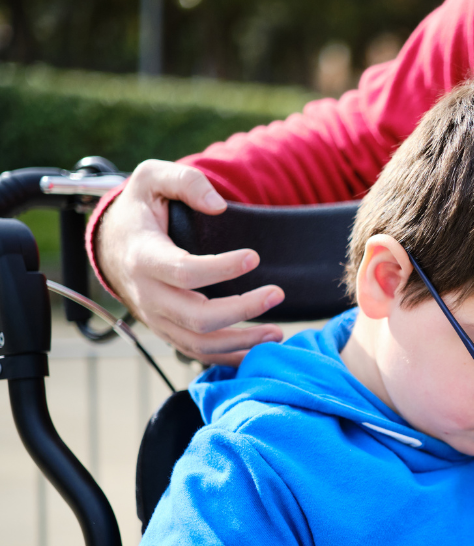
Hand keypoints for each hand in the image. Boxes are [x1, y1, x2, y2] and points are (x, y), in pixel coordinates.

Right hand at [95, 159, 284, 365]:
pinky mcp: (166, 330)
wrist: (113, 244)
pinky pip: (197, 353)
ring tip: (277, 333)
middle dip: (241, 310)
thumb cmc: (140, 209)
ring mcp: (156, 318)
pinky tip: (258, 350)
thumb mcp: (152, 178)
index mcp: (143, 257)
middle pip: (196, 317)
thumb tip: (217, 204)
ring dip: (241, 342)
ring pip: (199, 344)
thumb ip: (185, 181)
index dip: (222, 268)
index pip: (185, 272)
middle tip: (277, 294)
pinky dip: (229, 357)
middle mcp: (147, 294)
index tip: (254, 257)